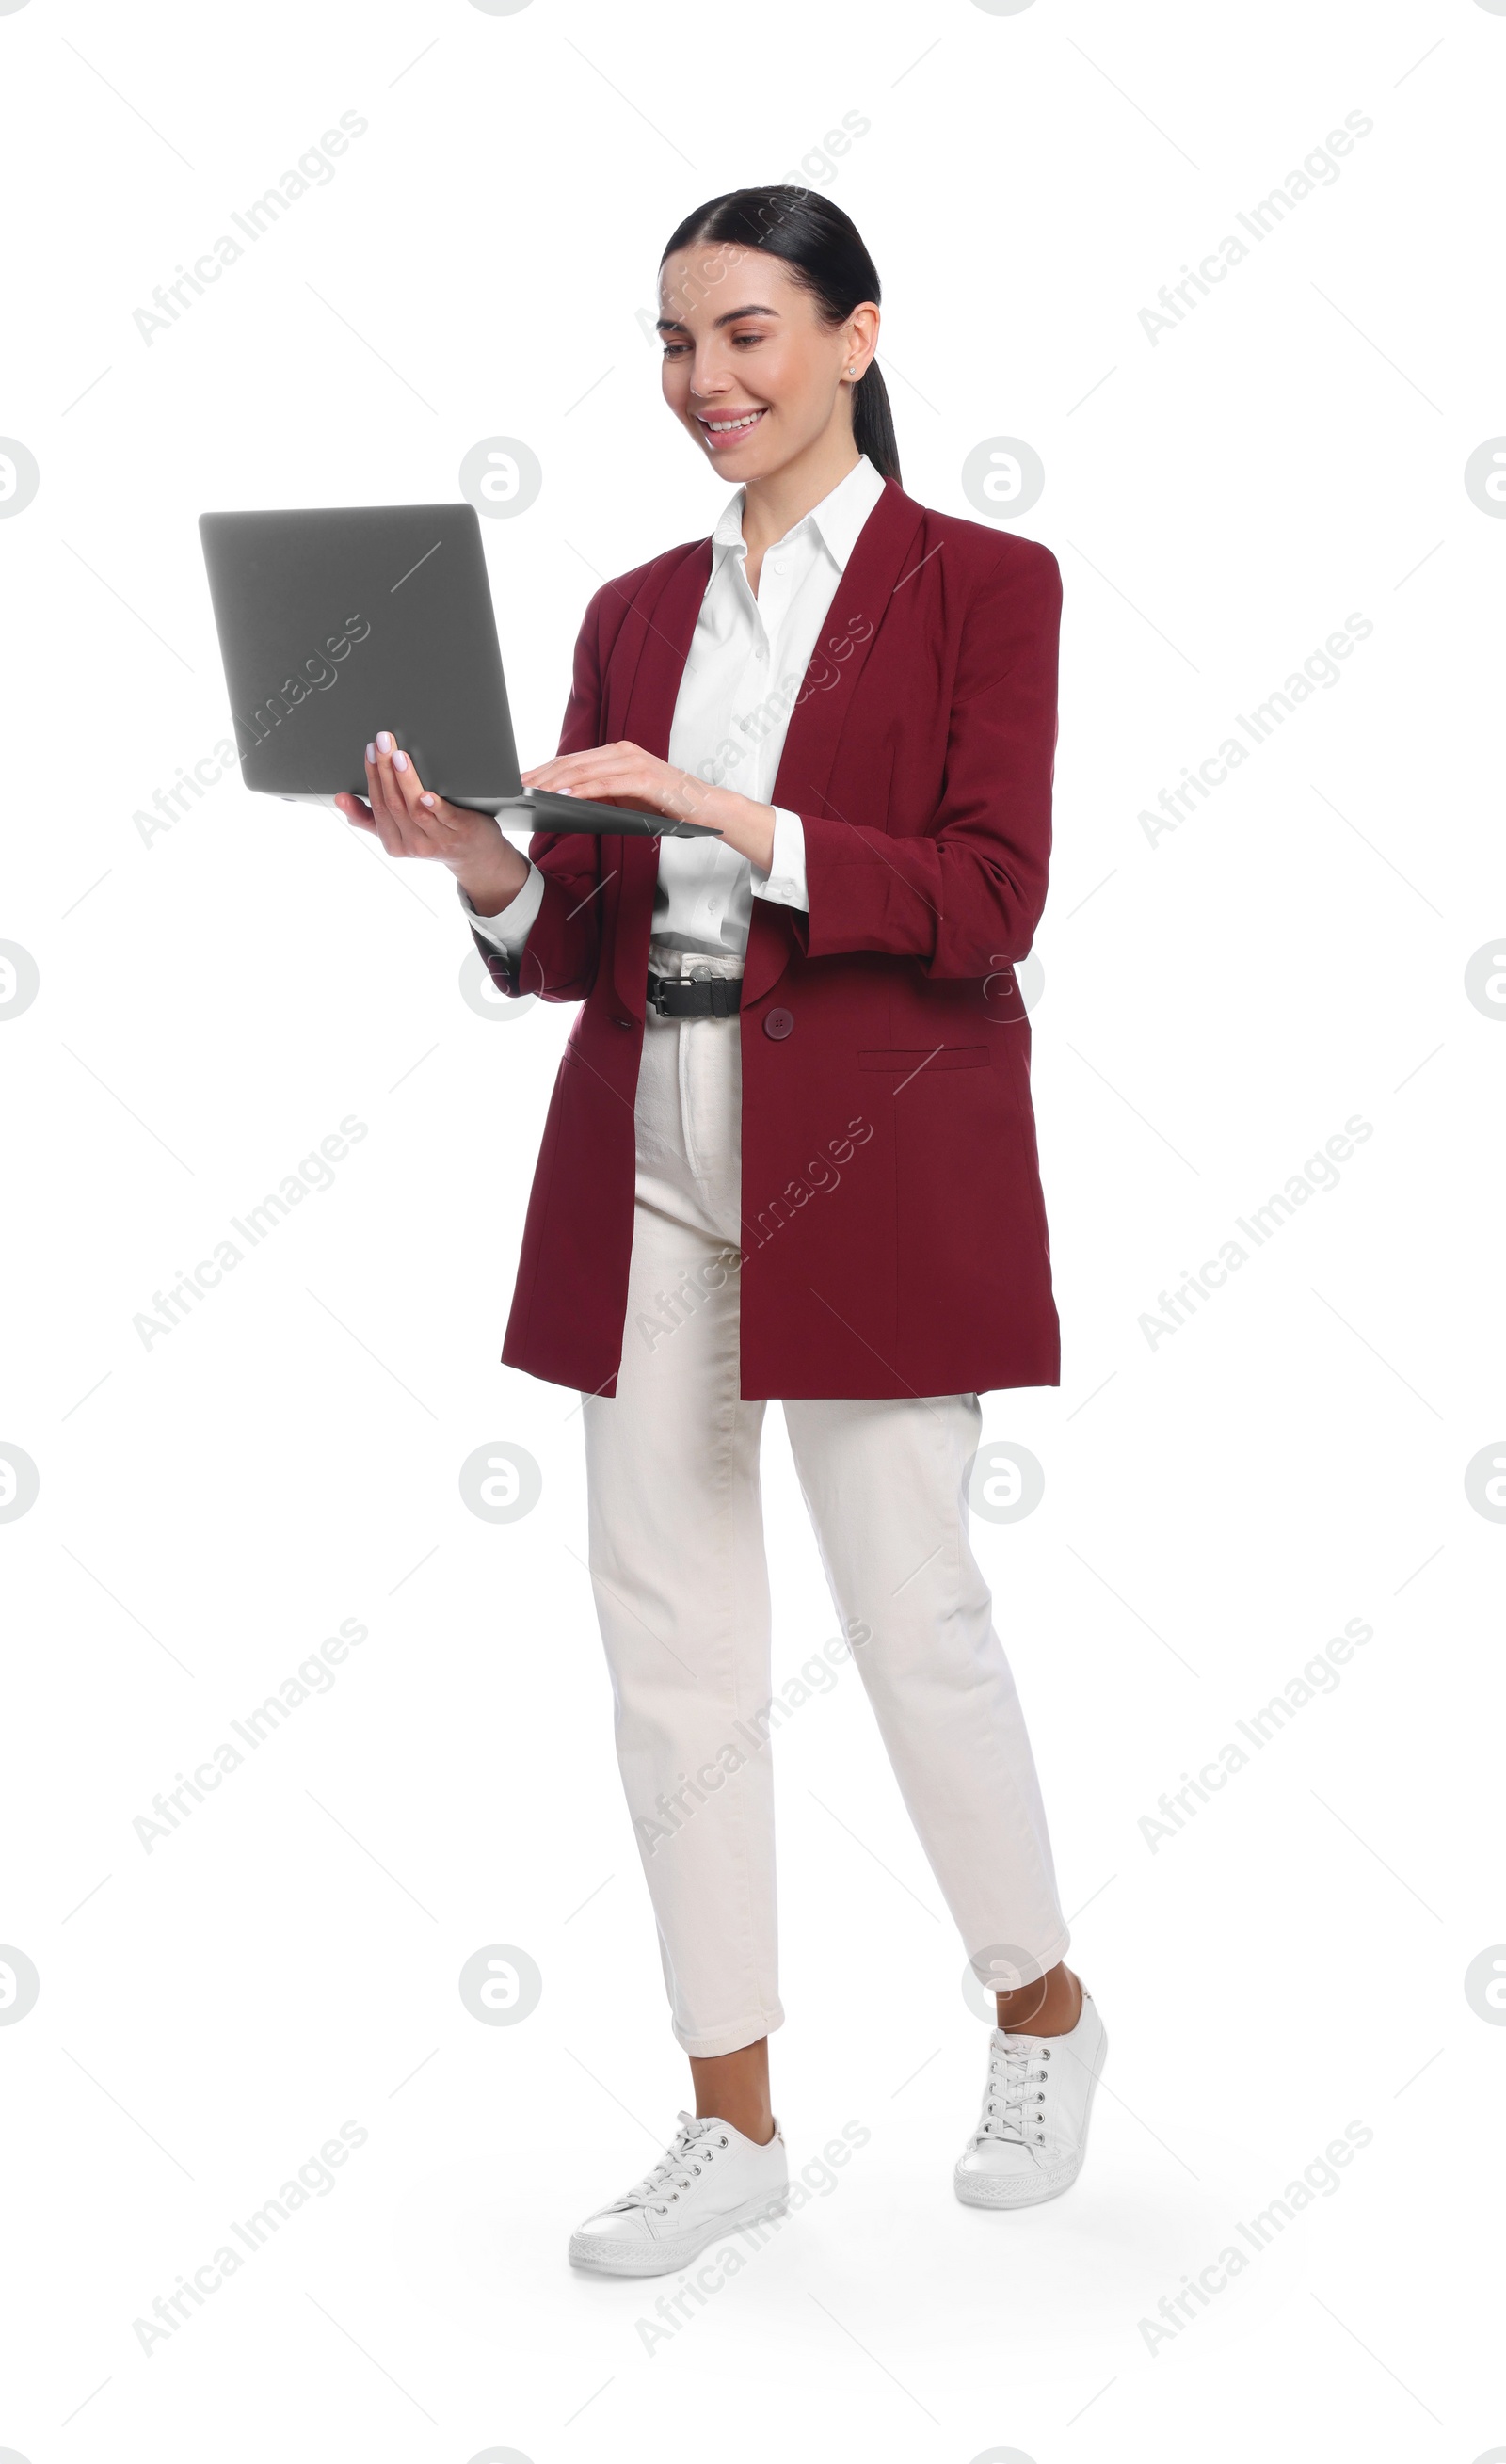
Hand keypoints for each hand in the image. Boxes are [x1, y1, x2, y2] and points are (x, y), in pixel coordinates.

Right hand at [336, 730, 529, 915]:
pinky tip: (426, 793)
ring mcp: (438, 840)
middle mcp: (414, 844)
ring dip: (405, 780)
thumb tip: (340, 799)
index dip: (372, 777)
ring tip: (399, 756)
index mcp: (394, 843)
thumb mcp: (398, 831)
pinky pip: (445, 818)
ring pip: (415, 809)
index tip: (370, 751)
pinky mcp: (461, 832)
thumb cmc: (435, 836)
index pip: (377, 806)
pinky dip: (434, 806)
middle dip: (385, 770)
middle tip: (383, 742)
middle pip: (394, 804)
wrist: (475, 855)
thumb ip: (368, 817)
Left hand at [523, 741, 776, 870]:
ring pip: (584, 771)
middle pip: (571, 763)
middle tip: (514, 787)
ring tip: (530, 792)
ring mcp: (633, 761)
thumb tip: (564, 801)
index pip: (571, 761)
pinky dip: (582, 791)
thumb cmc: (666, 806)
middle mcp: (621, 751)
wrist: (705, 809)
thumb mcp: (626, 799)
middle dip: (540, 775)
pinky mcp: (643, 777)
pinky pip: (605, 784)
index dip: (542, 770)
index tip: (518, 781)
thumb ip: (599, 795)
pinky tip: (563, 798)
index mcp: (615, 754)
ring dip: (554, 783)